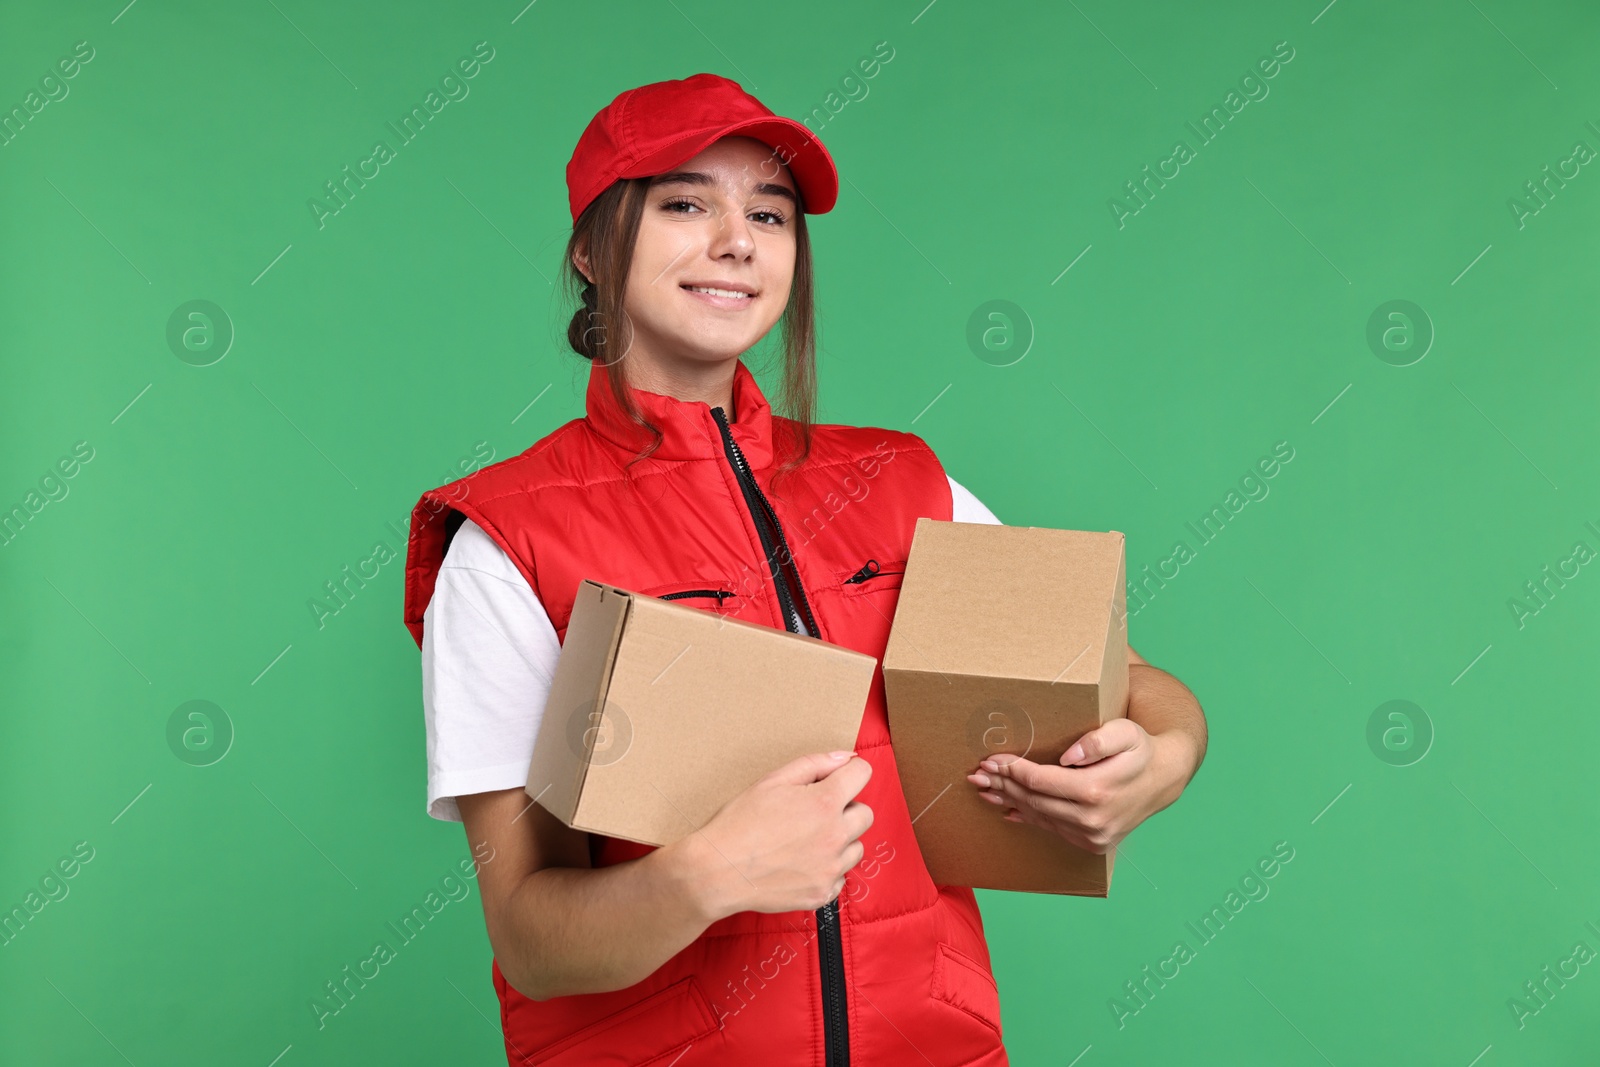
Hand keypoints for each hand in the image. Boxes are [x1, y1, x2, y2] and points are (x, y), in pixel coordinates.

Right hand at [689, 751, 872, 917]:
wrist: (717, 872)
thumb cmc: (739, 823)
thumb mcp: (772, 781)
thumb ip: (814, 764)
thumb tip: (847, 757)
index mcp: (824, 803)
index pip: (863, 774)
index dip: (848, 773)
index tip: (835, 780)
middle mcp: (835, 836)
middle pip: (866, 814)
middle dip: (846, 809)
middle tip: (815, 813)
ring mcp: (830, 869)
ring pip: (856, 847)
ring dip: (840, 841)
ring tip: (806, 840)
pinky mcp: (822, 894)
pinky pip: (841, 877)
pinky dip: (826, 870)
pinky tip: (800, 864)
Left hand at [963, 718, 1192, 853]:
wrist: (1164, 778)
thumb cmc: (1140, 749)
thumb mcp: (1125, 732)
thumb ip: (1098, 741)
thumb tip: (1069, 755)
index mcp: (1096, 791)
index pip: (1040, 781)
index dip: (1012, 770)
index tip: (991, 760)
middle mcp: (1092, 819)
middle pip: (1034, 801)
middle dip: (1003, 786)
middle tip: (977, 775)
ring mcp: (1092, 835)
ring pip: (1039, 817)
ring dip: (1009, 802)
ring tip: (985, 790)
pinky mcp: (1092, 843)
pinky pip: (1052, 829)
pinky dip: (1028, 818)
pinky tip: (1008, 809)